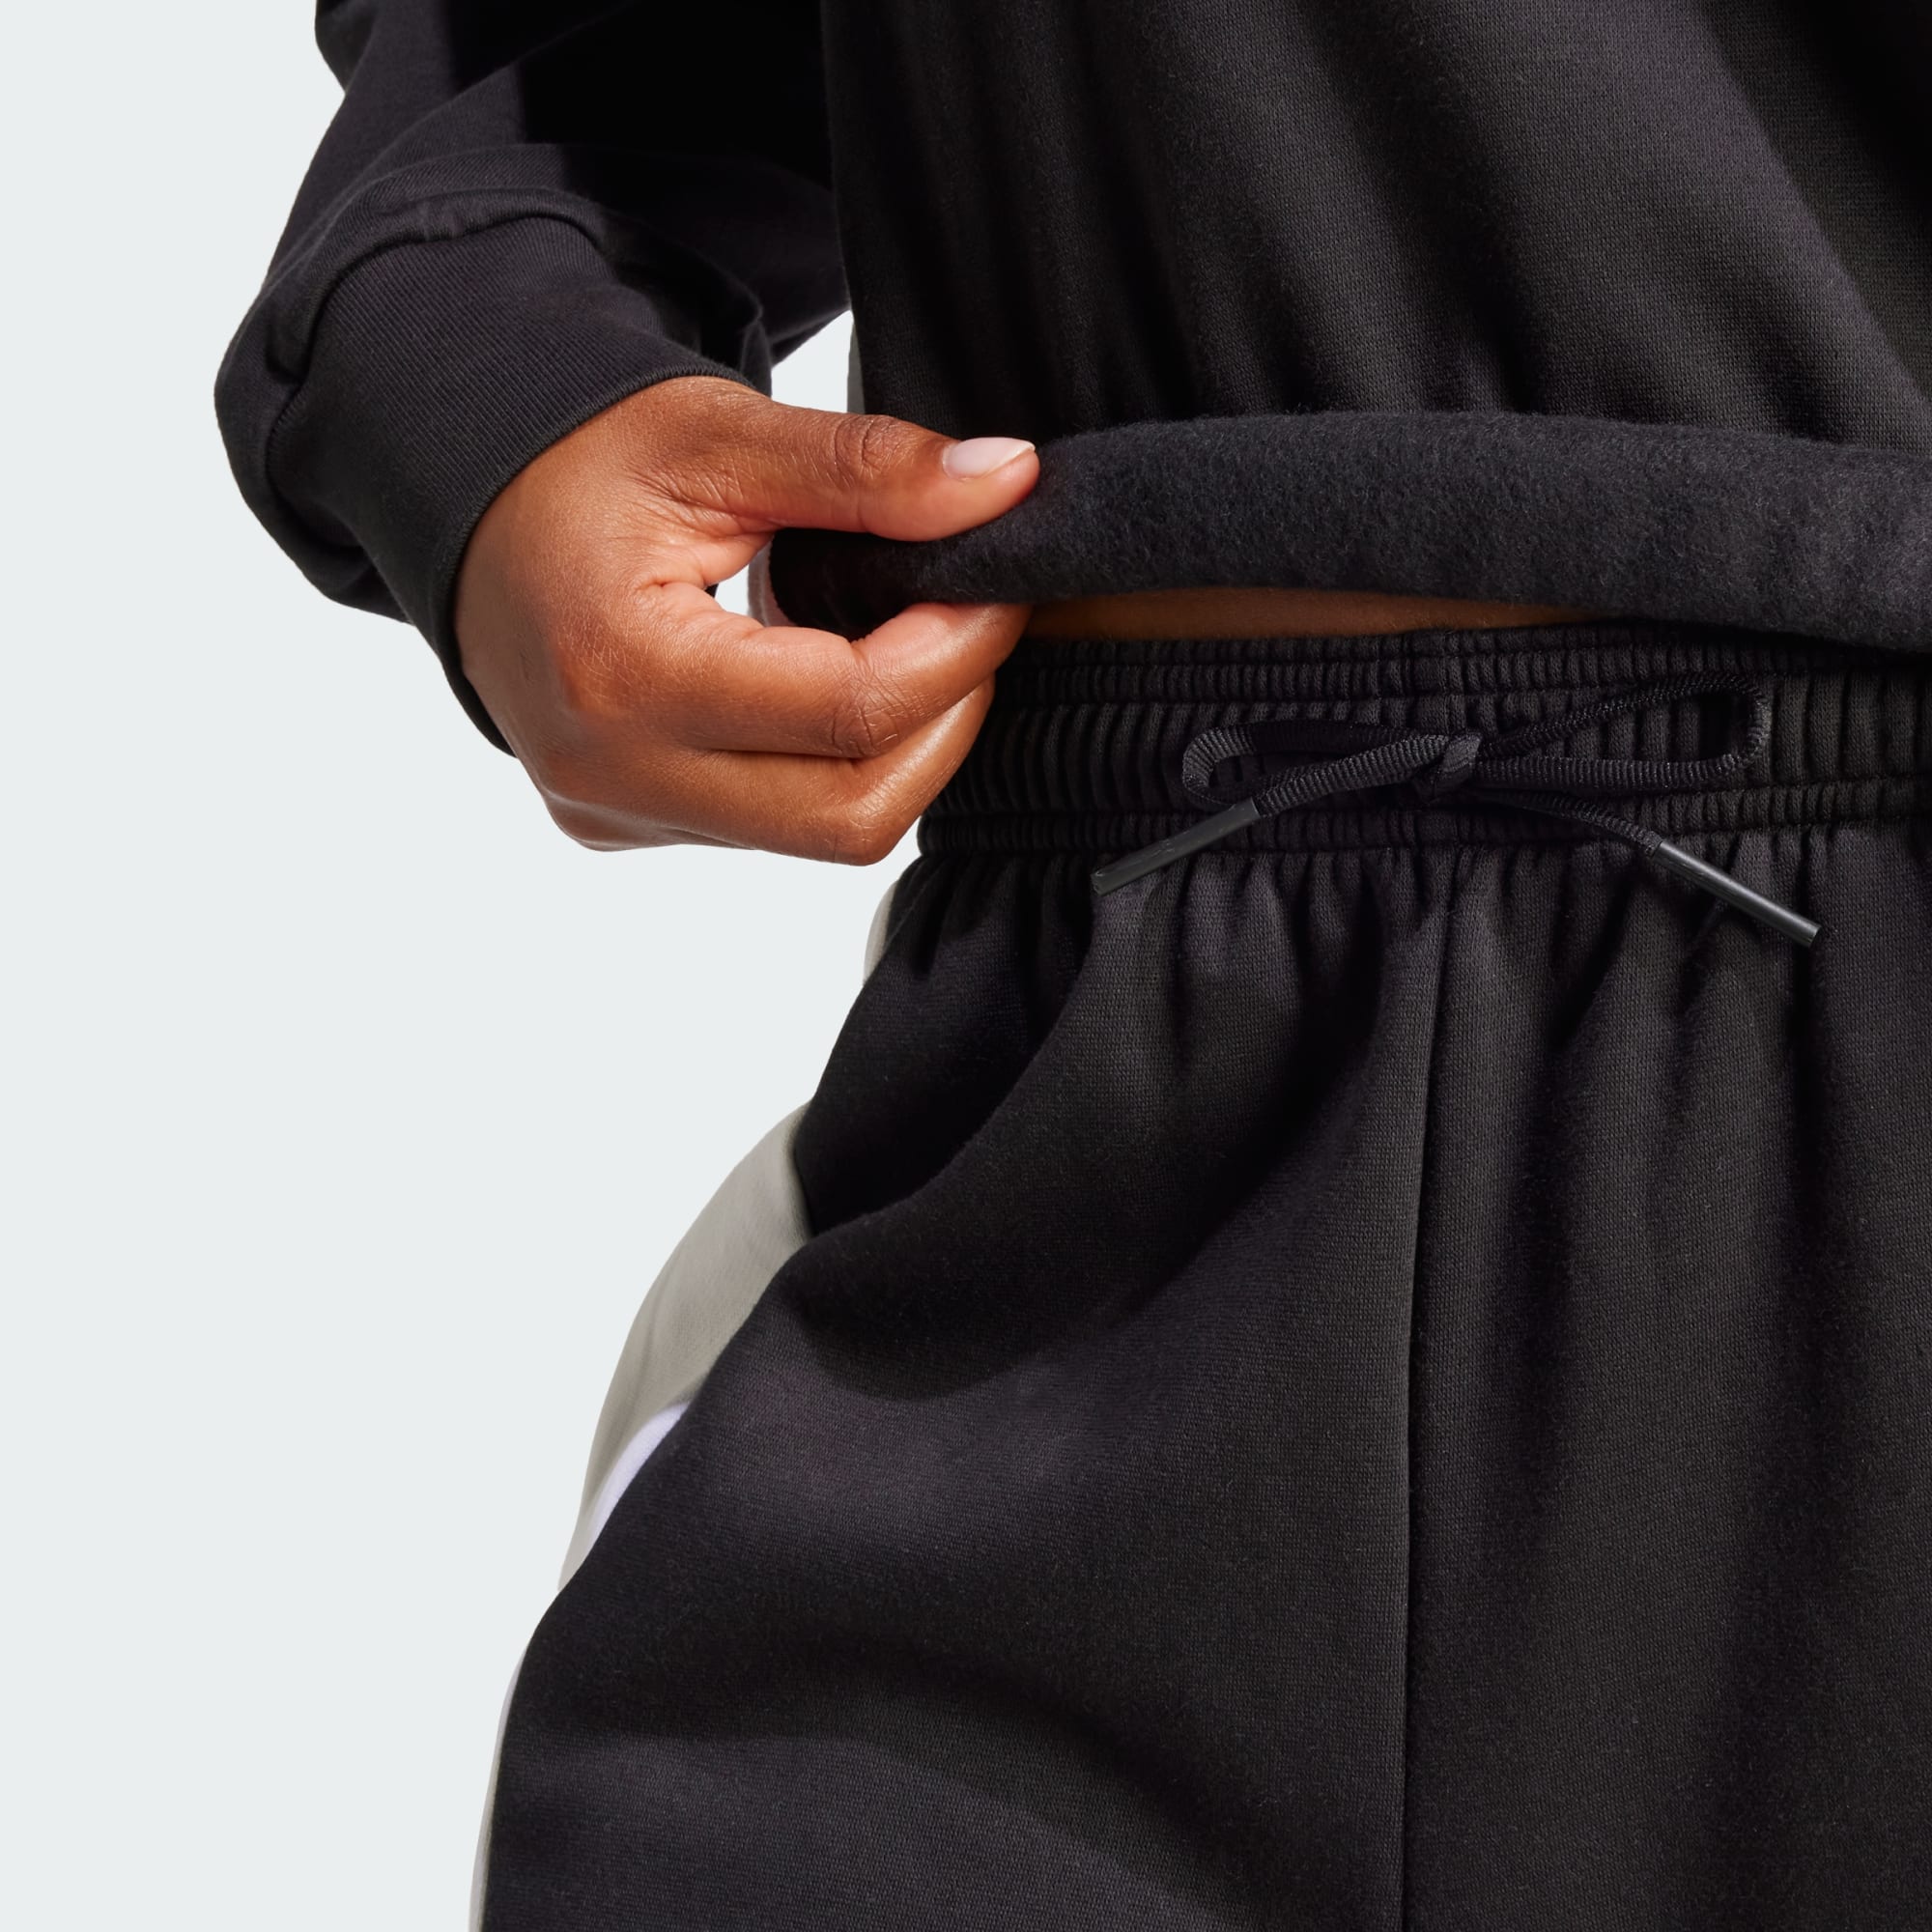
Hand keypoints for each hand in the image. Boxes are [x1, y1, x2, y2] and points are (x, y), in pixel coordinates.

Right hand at [453, 374, 1038, 860]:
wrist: (472, 510)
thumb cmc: (582, 461)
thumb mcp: (720, 435)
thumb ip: (866, 467)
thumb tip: (1006, 483)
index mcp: (625, 669)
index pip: (848, 712)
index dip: (956, 653)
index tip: (994, 587)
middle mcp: (612, 772)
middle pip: (851, 817)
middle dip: (944, 725)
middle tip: (969, 630)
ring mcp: (617, 814)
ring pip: (821, 834)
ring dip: (893, 748)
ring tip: (894, 645)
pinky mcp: (628, 829)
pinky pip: (773, 829)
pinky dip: (829, 765)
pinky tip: (820, 684)